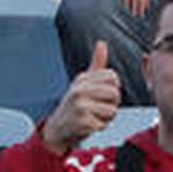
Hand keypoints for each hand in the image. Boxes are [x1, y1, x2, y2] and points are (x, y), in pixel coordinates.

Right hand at [42, 40, 120, 154]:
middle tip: (97, 108)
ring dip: (106, 118)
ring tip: (92, 117)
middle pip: (115, 94)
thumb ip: (96, 64)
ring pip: (112, 111)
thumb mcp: (83, 82)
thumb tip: (102, 43)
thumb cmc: (75, 104)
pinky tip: (88, 126)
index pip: (112, 77)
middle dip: (111, 104)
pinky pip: (104, 124)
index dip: (112, 88)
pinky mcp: (82, 122)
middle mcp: (79, 90)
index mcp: (82, 79)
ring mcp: (80, 106)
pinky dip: (99, 128)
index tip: (101, 95)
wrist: (57, 129)